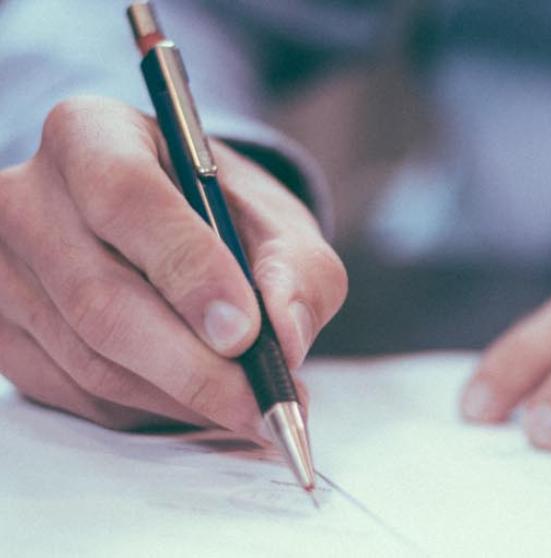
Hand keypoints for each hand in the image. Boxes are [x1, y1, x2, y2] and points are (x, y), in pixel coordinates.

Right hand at [0, 96, 345, 435]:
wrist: (176, 234)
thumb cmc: (227, 219)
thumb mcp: (280, 226)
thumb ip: (297, 272)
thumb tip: (285, 336)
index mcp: (92, 135)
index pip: (125, 198)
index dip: (188, 271)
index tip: (245, 331)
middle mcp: (27, 197)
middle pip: (99, 298)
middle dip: (193, 365)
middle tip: (260, 401)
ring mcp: (3, 271)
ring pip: (89, 360)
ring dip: (180, 398)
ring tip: (248, 408)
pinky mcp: (1, 335)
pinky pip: (76, 395)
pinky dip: (149, 410)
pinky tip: (197, 402)